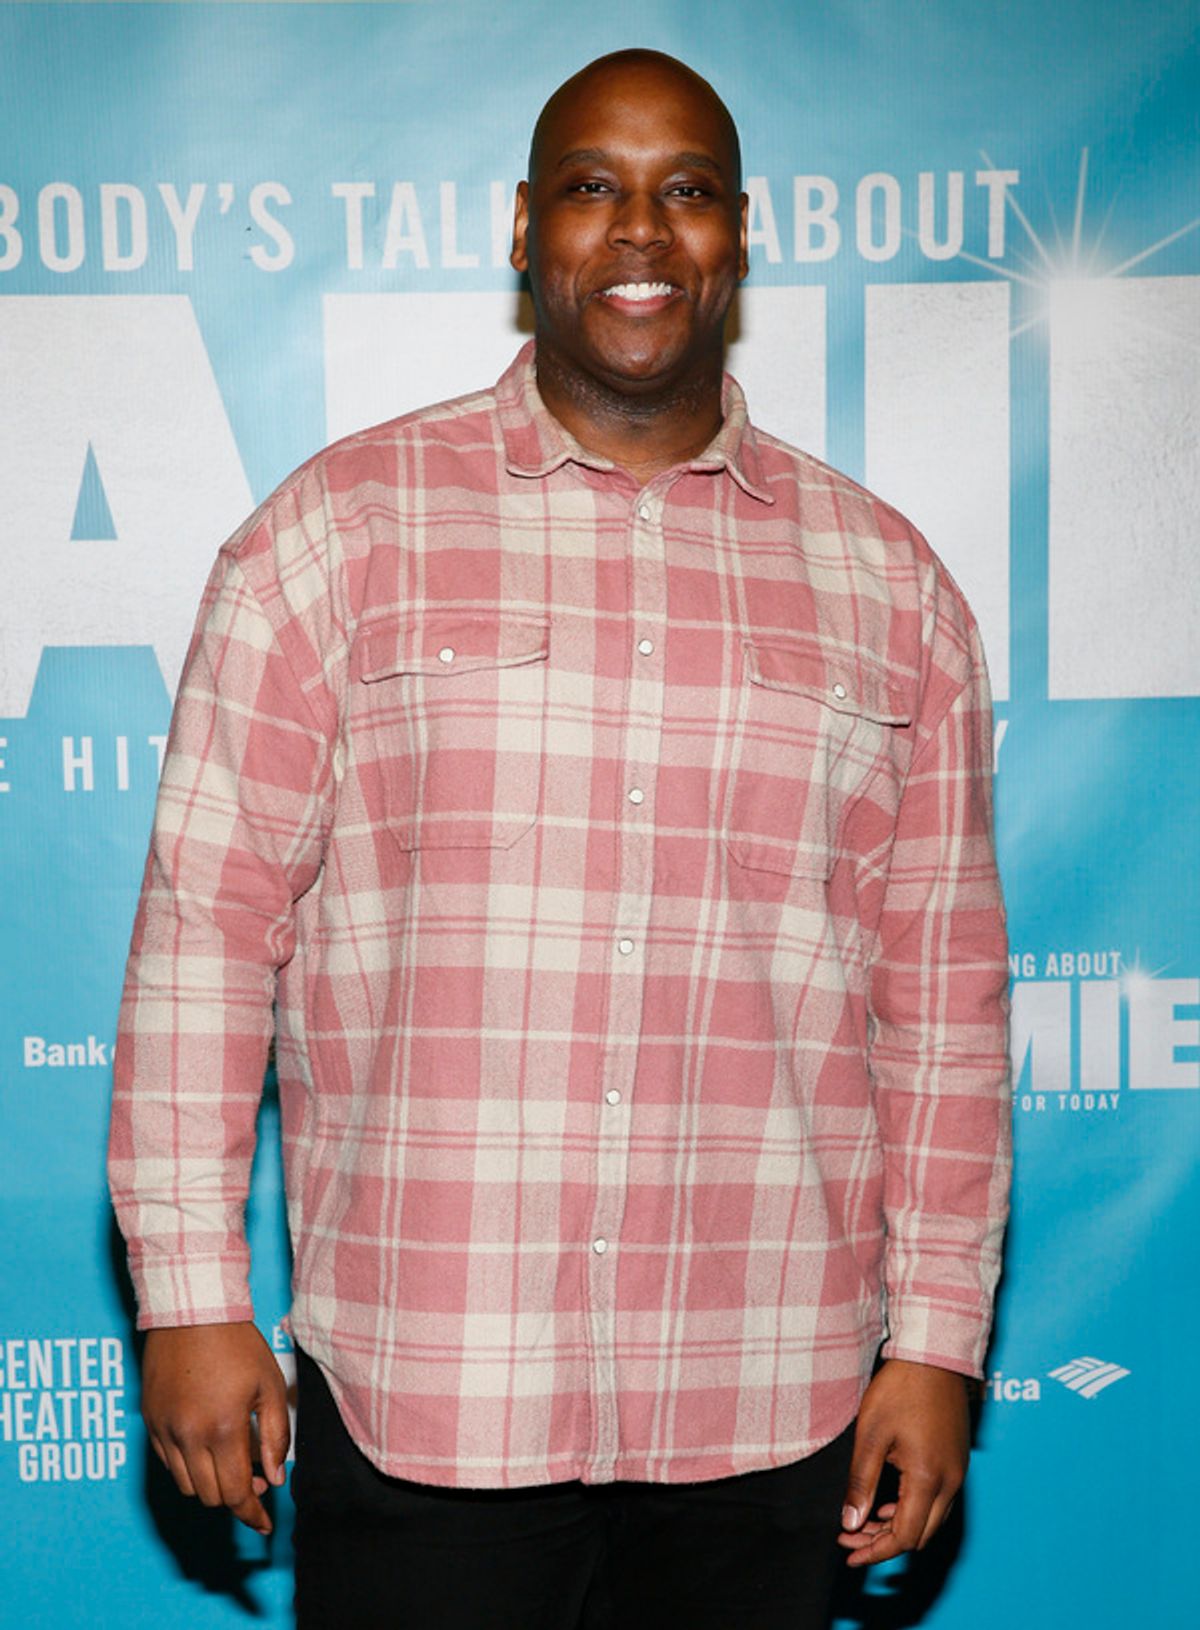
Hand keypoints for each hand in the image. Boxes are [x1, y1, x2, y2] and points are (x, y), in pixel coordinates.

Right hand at [141, 1321, 289, 1535]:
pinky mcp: (149, 1421)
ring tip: (232, 1460)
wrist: (192, 1311)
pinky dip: (189, 1467)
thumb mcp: (269, 1386)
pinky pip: (168, 1464)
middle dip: (235, 1496)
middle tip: (256, 1478)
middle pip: (210, 1496)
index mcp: (222, 1429)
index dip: (251, 1513)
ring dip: (211, 1484)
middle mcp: (187, 1436)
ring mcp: (164, 1430)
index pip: (234, 1494)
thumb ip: (274, 1437)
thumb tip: (274, 1479)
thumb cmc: (238, 1344)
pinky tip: (207, 1445)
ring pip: (187, 1485)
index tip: (265, 1524)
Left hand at [838, 1358, 968, 1567]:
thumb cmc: (900, 1390)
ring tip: (863, 1521)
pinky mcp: (957, 1461)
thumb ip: (862, 1482)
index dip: (875, 1550)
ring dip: (898, 1527)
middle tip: (850, 1536)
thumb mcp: (870, 1435)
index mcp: (929, 1479)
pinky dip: (912, 1510)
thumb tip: (850, 1523)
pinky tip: (889, 1501)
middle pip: (920, 1536)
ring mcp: (958, 1472)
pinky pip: (938, 1502)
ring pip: (930, 1521)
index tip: (848, 1552)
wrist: (934, 1356)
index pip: (904, 1536)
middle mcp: (951, 1482)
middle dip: (884, 1543)